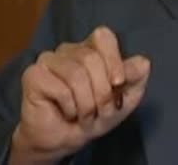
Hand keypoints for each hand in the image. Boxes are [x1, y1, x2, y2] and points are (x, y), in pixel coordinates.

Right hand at [9, 26, 149, 164]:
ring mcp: (49, 60)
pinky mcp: (33, 75)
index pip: (103, 36)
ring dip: (86, 103)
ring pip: (76, 74)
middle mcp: (69, 50)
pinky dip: (70, 107)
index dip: (113, 59)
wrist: (66, 141)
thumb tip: (143, 62)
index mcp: (91, 49)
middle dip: (102, 92)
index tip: (118, 83)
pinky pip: (59, 88)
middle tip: (101, 110)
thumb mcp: (125, 99)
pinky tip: (67, 112)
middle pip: (91, 58)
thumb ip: (135, 78)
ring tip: (85, 115)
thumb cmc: (95, 116)